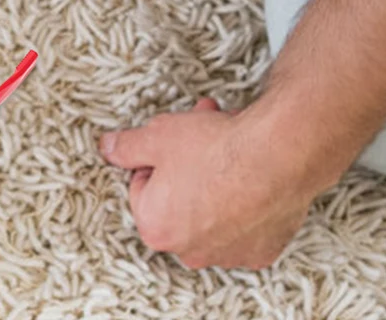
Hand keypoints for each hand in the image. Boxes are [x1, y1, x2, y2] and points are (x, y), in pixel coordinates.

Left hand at [99, 98, 308, 269]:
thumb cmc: (215, 147)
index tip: (176, 138)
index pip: (142, 185)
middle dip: (186, 164)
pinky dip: (246, 201)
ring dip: (215, 182)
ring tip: (232, 143)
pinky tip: (253, 174)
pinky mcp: (260, 252)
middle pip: (178, 199)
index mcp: (156, 226)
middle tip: (203, 130)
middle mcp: (189, 251)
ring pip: (211, 212)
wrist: (277, 156)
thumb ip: (127, 145)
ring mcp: (227, 255)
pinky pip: (245, 225)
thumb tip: (108, 148)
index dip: (159, 154)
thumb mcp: (158, 134)